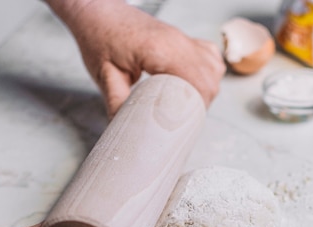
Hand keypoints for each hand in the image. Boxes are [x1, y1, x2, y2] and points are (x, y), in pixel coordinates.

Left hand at [49, 0, 225, 117]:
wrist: (98, 12)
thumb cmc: (100, 37)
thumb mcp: (104, 74)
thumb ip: (117, 102)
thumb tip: (123, 128)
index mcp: (159, 50)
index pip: (196, 81)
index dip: (196, 106)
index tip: (185, 122)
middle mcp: (176, 41)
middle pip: (209, 78)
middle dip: (202, 102)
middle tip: (185, 118)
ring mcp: (182, 37)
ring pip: (213, 68)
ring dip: (207, 88)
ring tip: (190, 104)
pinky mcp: (182, 38)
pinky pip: (209, 56)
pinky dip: (208, 72)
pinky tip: (195, 84)